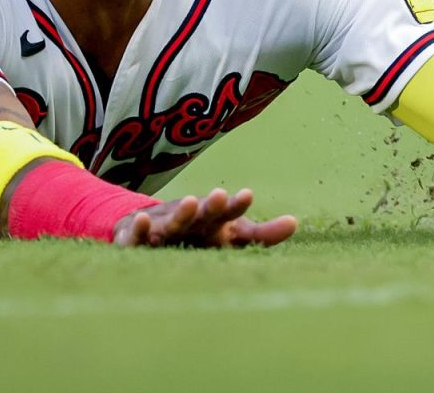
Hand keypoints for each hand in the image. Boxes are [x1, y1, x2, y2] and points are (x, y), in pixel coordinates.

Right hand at [112, 187, 297, 247]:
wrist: (148, 227)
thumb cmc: (199, 232)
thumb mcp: (232, 235)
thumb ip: (262, 234)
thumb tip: (295, 222)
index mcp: (214, 221)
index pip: (230, 212)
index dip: (237, 205)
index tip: (247, 194)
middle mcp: (191, 219)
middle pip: (203, 213)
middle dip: (212, 205)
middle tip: (221, 195)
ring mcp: (165, 226)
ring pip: (174, 221)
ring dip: (182, 213)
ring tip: (190, 202)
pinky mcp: (138, 238)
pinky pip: (138, 235)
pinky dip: (140, 229)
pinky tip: (143, 221)